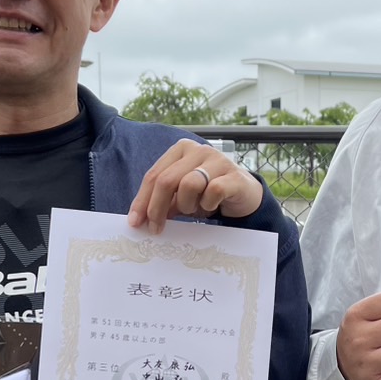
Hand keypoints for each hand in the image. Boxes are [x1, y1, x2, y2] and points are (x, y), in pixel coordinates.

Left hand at [127, 140, 264, 234]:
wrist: (244, 195)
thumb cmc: (208, 193)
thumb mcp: (182, 195)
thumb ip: (163, 200)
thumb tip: (140, 218)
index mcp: (181, 150)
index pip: (154, 175)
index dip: (142, 200)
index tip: (136, 223)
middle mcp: (198, 150)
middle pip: (167, 180)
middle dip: (157, 208)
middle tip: (156, 229)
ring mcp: (217, 160)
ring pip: (189, 185)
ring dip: (187, 205)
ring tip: (196, 209)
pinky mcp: (234, 175)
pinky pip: (213, 191)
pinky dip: (208, 204)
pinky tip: (212, 206)